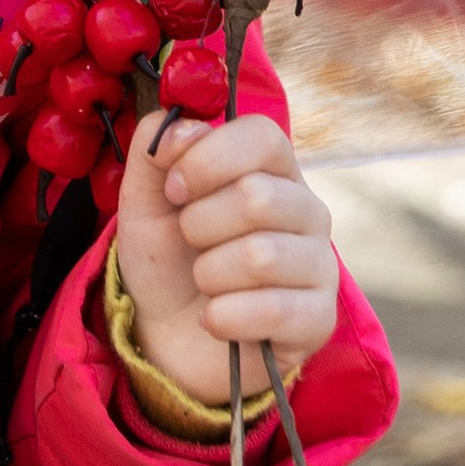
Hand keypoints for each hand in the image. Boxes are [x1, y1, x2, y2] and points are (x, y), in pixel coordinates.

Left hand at [113, 112, 337, 405]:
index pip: (263, 136)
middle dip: (199, 224)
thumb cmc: (166, 260)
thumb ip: (156, 149)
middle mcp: (307, 212)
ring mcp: (320, 266)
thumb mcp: (144, 199)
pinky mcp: (319, 319)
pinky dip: (224, 317)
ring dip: (209, 273)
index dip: (208, 159)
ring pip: (262, 255)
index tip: (174, 188)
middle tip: (190, 243)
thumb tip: (185, 127)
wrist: (167, 337)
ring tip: (204, 282)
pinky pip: (275, 311)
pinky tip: (215, 318)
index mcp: (272, 172)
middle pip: (258, 196)